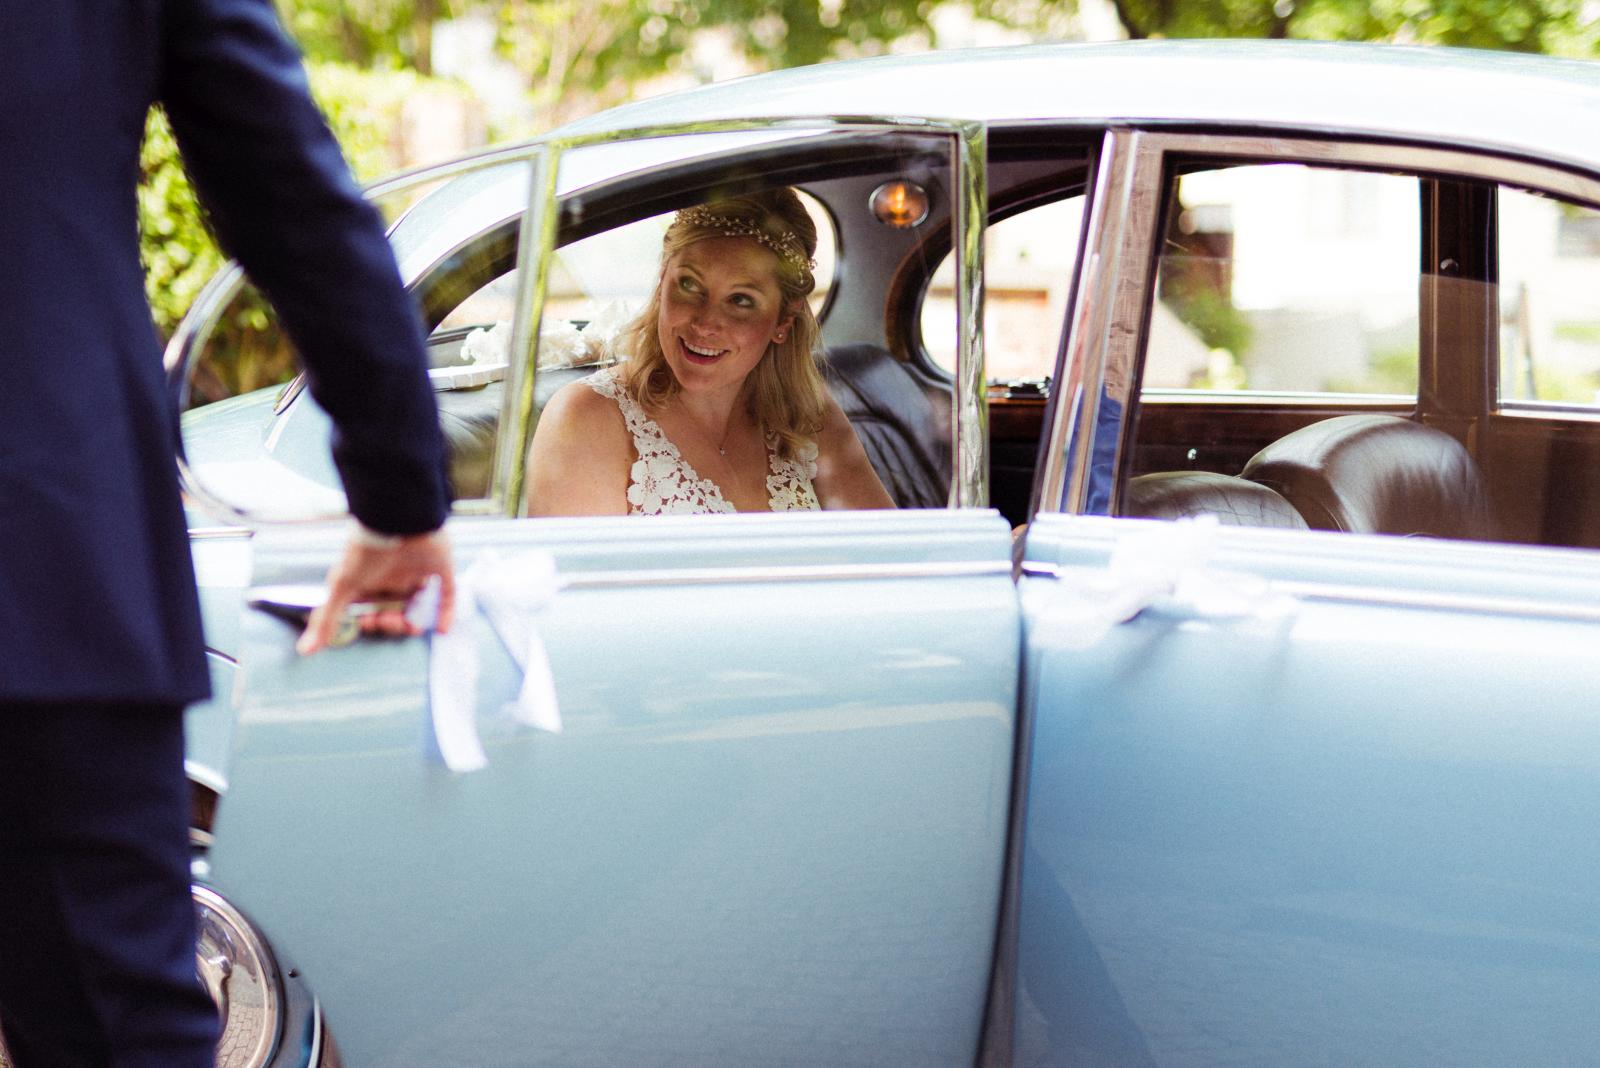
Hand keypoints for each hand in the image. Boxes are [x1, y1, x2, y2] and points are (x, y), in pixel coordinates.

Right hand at [297, 528, 454, 654]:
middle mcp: (393, 575)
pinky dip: (446, 612)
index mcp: (369, 579)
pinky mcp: (441, 566)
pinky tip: (442, 630)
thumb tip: (305, 651)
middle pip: (394, 608)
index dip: (370, 621)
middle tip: (391, 622)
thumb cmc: (366, 553)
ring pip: (418, 602)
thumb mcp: (343, 588)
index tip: (368, 623)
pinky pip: (447, 593)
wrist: (397, 520)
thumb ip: (326, 619)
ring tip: (412, 628)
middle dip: (392, 622)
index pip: (370, 608)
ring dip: (415, 620)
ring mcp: (417, 571)